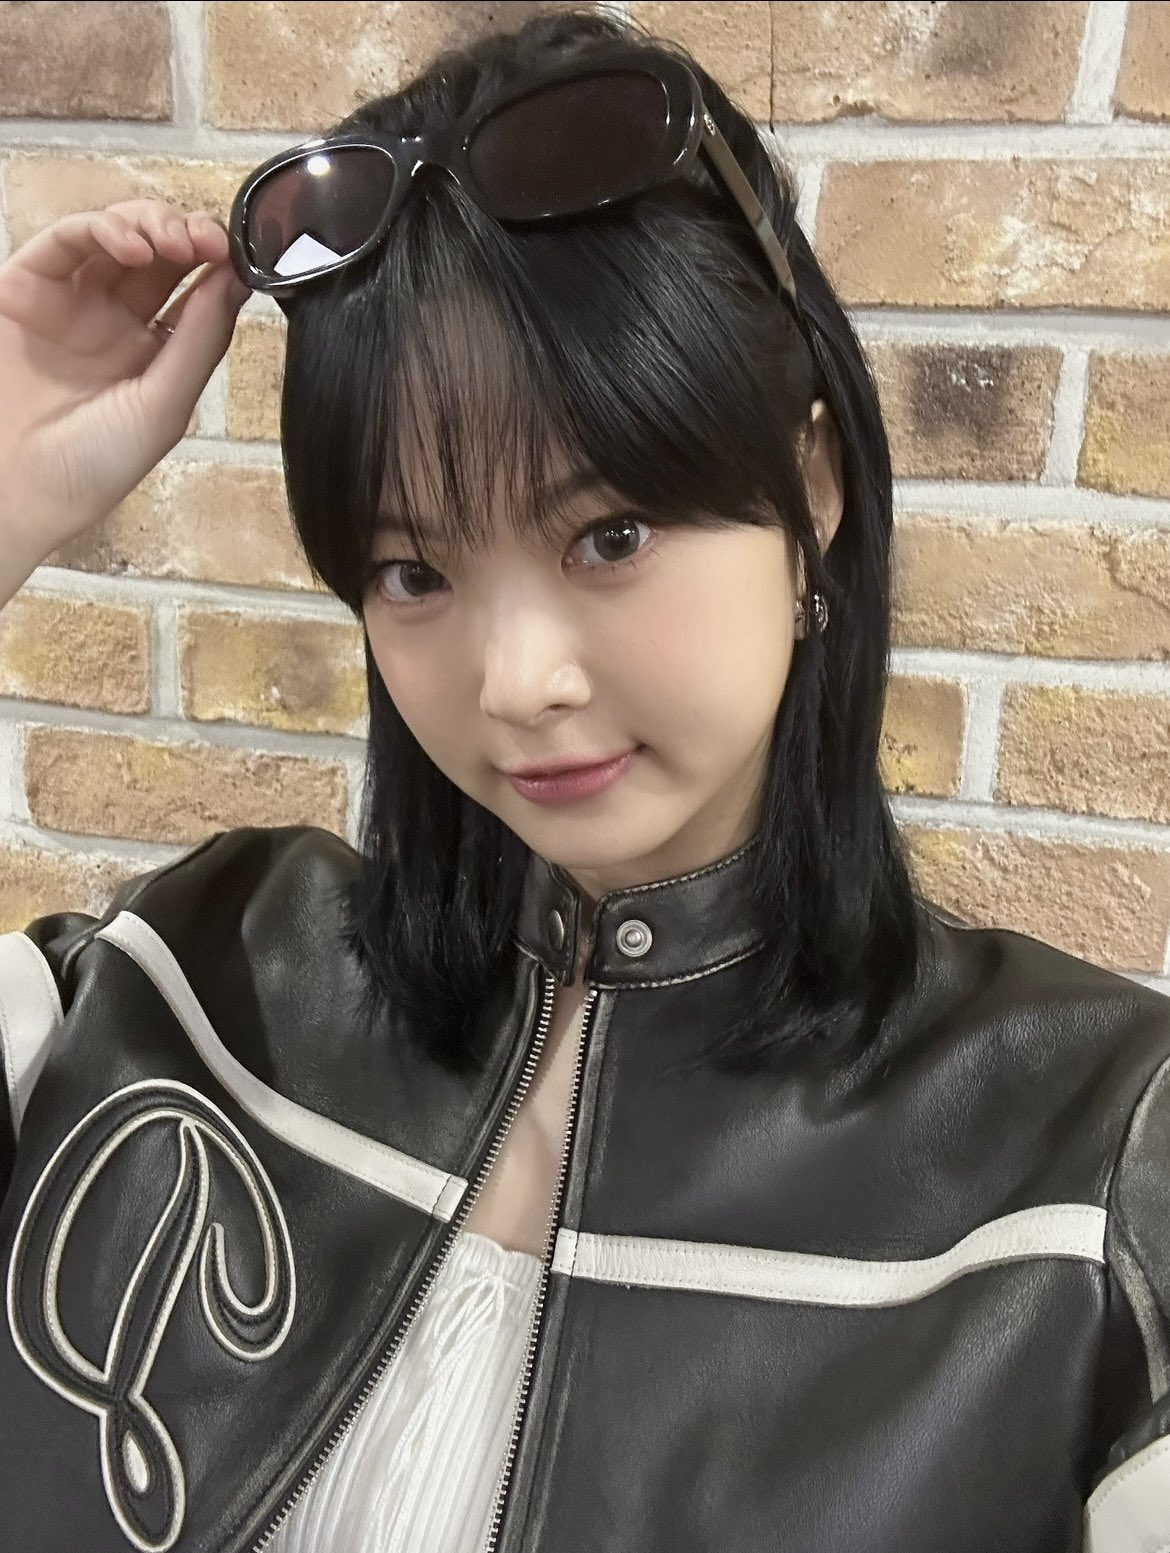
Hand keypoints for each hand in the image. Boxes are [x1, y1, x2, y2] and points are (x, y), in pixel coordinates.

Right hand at [0, 198, 251, 570]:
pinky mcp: (26, 287)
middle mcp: (114, 321)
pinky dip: (101, 228)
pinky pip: (65, 241)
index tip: (238, 256)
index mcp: (154, 354)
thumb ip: (200, 342)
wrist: (18, 489)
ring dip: (151, 225)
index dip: (217, 265)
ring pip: (115, 236)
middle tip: (209, 241)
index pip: (194, 291)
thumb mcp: (164, 406)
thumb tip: (236, 282)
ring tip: (174, 242)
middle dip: (189, 236)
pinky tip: (132, 246)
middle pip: (160, 255)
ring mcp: (71, 302)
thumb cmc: (93, 466)